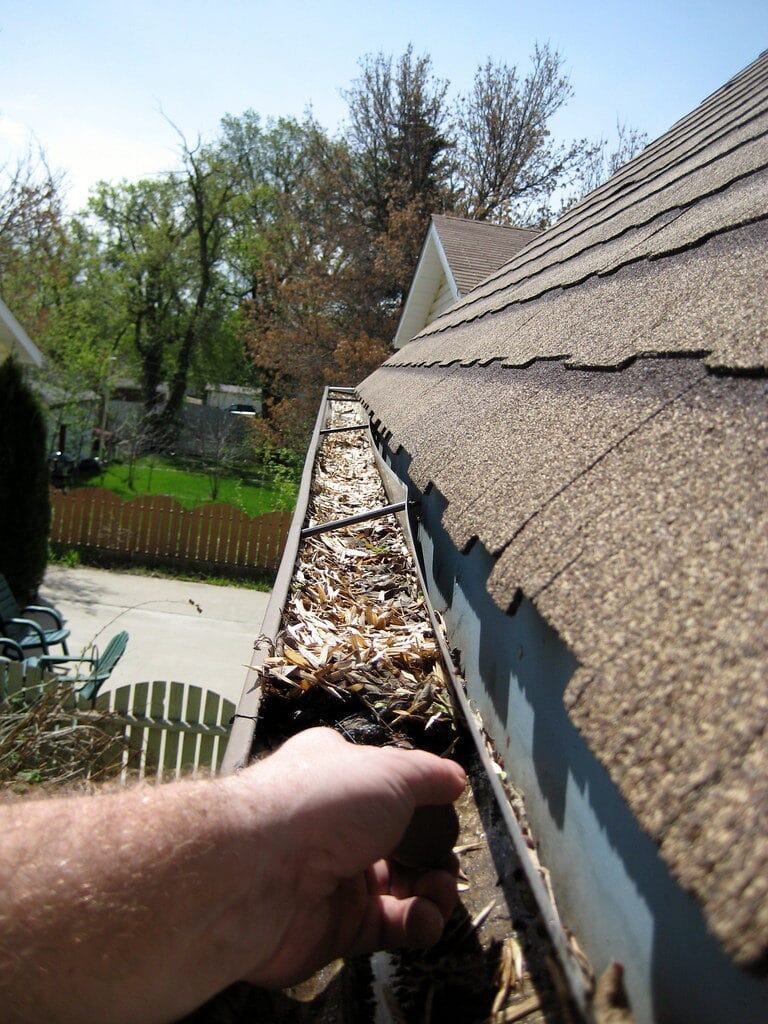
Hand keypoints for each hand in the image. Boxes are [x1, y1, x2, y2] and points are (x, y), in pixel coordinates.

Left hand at [233, 728, 466, 987]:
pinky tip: (425, 917)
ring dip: (432, 891)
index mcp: (338, 773)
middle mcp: (334, 824)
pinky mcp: (335, 928)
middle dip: (434, 854)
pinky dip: (415, 923)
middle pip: (400, 842)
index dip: (422, 801)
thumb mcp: (391, 771)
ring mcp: (333, 877)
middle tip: (446, 862)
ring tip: (442, 891)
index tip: (447, 812)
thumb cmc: (321, 804)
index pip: (389, 786)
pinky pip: (388, 927)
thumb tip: (454, 780)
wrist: (258, 874)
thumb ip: (429, 775)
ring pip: (400, 887)